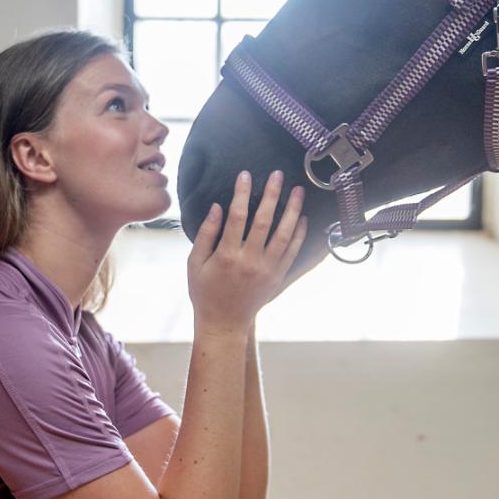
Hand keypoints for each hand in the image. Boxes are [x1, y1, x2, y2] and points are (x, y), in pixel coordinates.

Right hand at [187, 170, 307, 333]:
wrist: (224, 322)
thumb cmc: (205, 292)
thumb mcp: (194, 264)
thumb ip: (206, 234)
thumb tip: (217, 207)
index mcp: (227, 255)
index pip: (236, 216)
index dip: (241, 193)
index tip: (245, 175)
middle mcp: (250, 261)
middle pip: (264, 221)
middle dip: (272, 195)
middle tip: (278, 175)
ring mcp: (267, 270)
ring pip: (284, 235)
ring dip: (293, 211)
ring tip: (299, 191)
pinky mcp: (277, 277)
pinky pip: (292, 252)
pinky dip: (300, 235)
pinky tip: (303, 218)